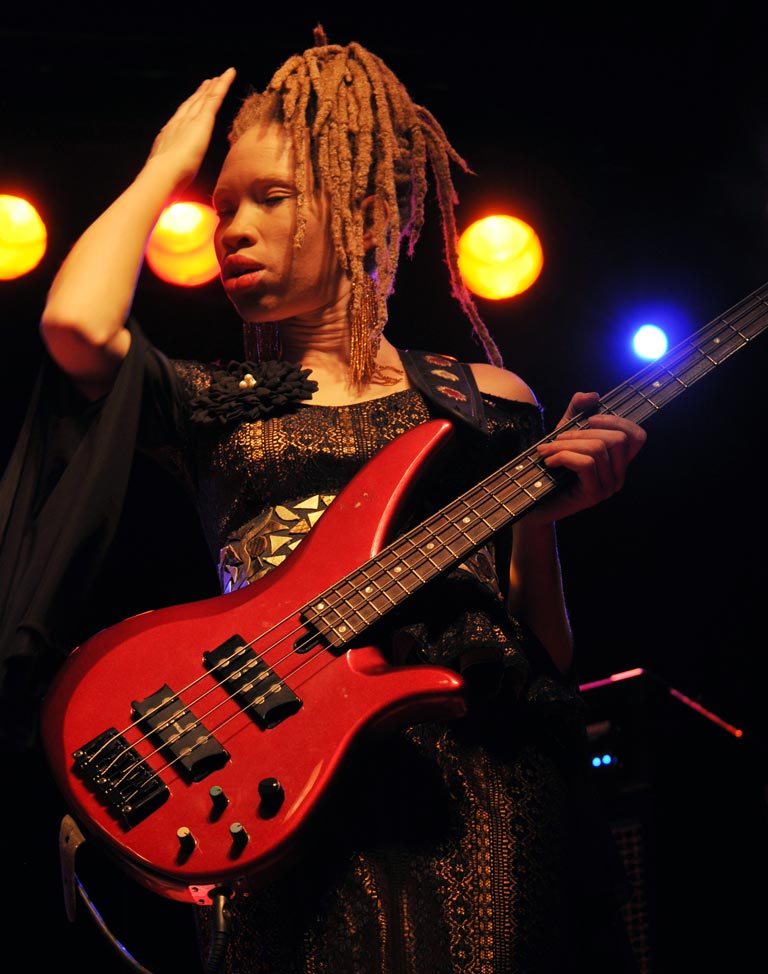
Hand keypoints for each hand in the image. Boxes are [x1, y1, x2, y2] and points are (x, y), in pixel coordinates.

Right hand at [146, 67, 236, 192]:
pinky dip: (223, 84)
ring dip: (213, 86)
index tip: (193, 103)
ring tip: (219, 77)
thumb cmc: (164, 185)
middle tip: (207, 83)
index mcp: (169, 138)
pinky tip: (230, 74)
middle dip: (199, 94)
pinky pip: (215, 98)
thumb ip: (171, 180)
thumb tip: (167, 196)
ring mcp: (189, 120)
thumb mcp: (169, 180)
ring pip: (204, 98)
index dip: (188, 110)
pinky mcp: (202, 120)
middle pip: (191, 104)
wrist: (163, 176)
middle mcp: (178, 124)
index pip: (181, 120)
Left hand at [532, 391, 646, 522]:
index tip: (590, 420)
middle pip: (616, 439)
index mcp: (617, 461)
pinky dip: (563, 456)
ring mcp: (608, 487)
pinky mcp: (593, 495)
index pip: (637, 436)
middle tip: (556, 439)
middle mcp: (618, 475)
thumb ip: (577, 412)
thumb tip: (593, 395)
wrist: (533, 503)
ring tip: (547, 450)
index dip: (618, 421)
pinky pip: (585, 463)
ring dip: (566, 444)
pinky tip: (549, 462)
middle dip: (581, 432)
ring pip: (598, 449)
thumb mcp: (563, 434)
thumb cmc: (549, 469)